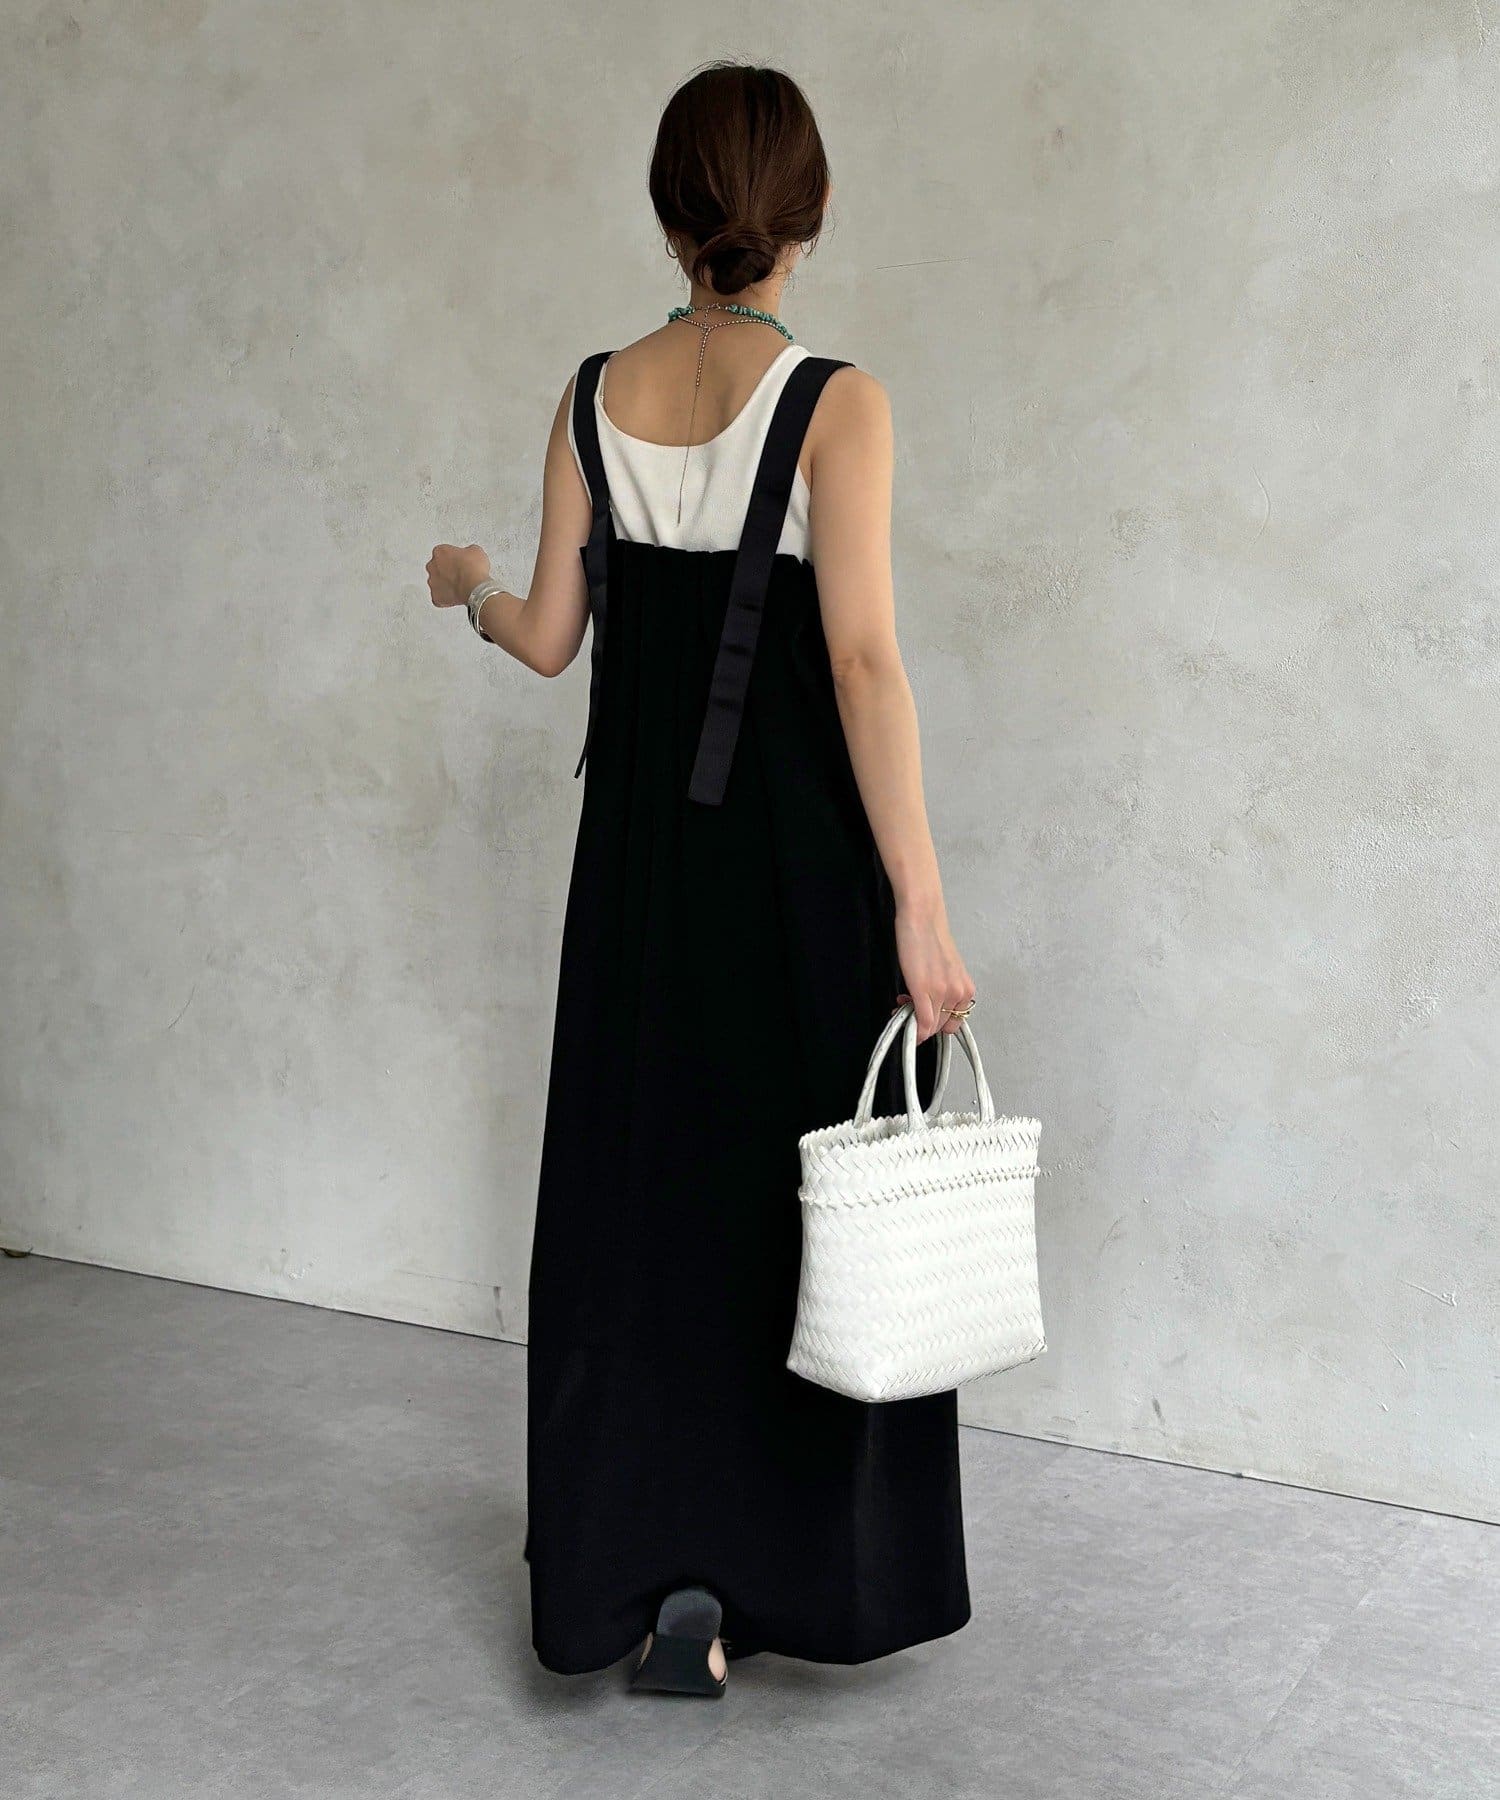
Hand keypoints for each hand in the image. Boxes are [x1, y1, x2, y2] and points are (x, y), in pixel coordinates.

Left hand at [427, 543, 491, 609]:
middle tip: (459, 574)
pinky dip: (446, 598)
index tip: (459, 561)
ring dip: (445, 584)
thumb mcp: (476, 551)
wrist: (475, 587)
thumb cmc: (473, 569)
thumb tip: (469, 555)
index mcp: (440, 551)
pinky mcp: (436, 597)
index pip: (443, 552)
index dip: (452, 557)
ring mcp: (432, 582)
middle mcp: (432, 566)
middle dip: (446, 570)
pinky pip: (439, 597)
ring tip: (459, 585)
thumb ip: (467, 551)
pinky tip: (457, 595)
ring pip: (436, 583)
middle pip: (436, 567)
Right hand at [894, 906, 975, 1040]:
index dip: (935, 1024)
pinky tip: (901, 1014)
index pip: (953, 1023)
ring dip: (914, 1021)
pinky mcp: (923, 989)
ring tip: (903, 1002)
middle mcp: (959, 993)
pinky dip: (913, 1028)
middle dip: (923, 1024)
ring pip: (930, 1026)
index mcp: (966, 989)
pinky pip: (921, 1021)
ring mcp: (942, 992)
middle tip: (908, 1009)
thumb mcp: (946, 970)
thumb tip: (930, 1007)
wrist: (922, 917)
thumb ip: (943, 991)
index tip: (923, 1018)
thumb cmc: (931, 938)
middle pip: (941, 1027)